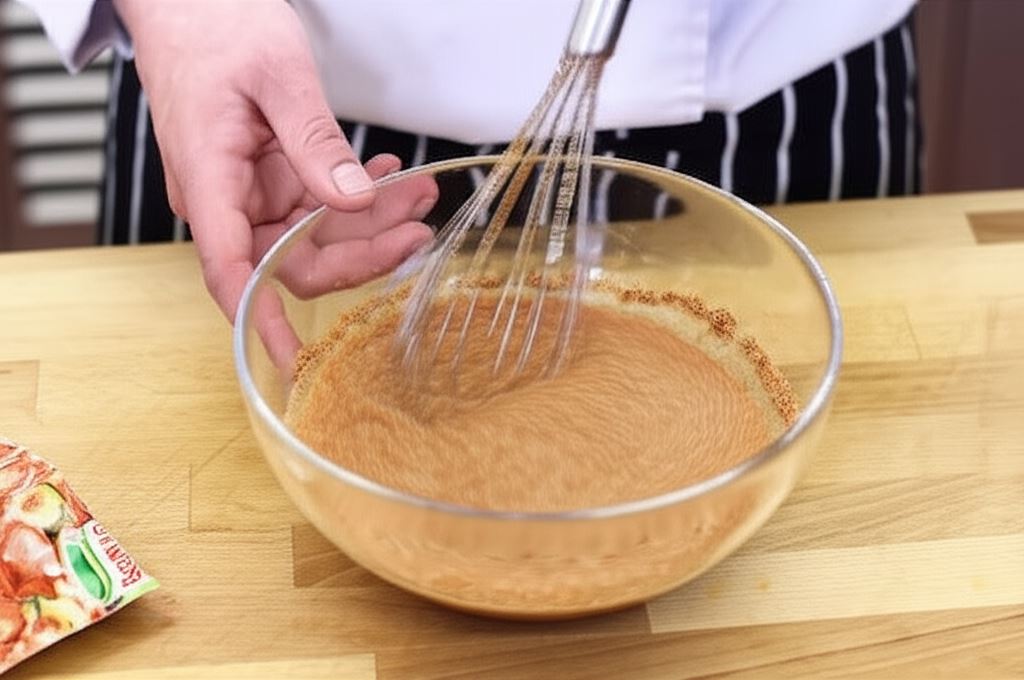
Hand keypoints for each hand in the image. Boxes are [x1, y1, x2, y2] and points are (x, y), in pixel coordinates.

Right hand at [112, 0, 436, 322]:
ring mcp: (249, 191)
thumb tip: (354, 203)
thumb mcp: (277, 76)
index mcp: (210, 179)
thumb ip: (315, 143)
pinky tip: (388, 176)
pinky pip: (317, 204)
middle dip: (362, 251)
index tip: (295, 358)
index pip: (232, 271)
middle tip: (418, 230)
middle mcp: (227, 199)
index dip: (263, 320)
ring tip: (418, 192)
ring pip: (315, 233)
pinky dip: (356, 193)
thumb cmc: (216, 25)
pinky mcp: (269, 177)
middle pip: (293, 259)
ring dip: (371, 220)